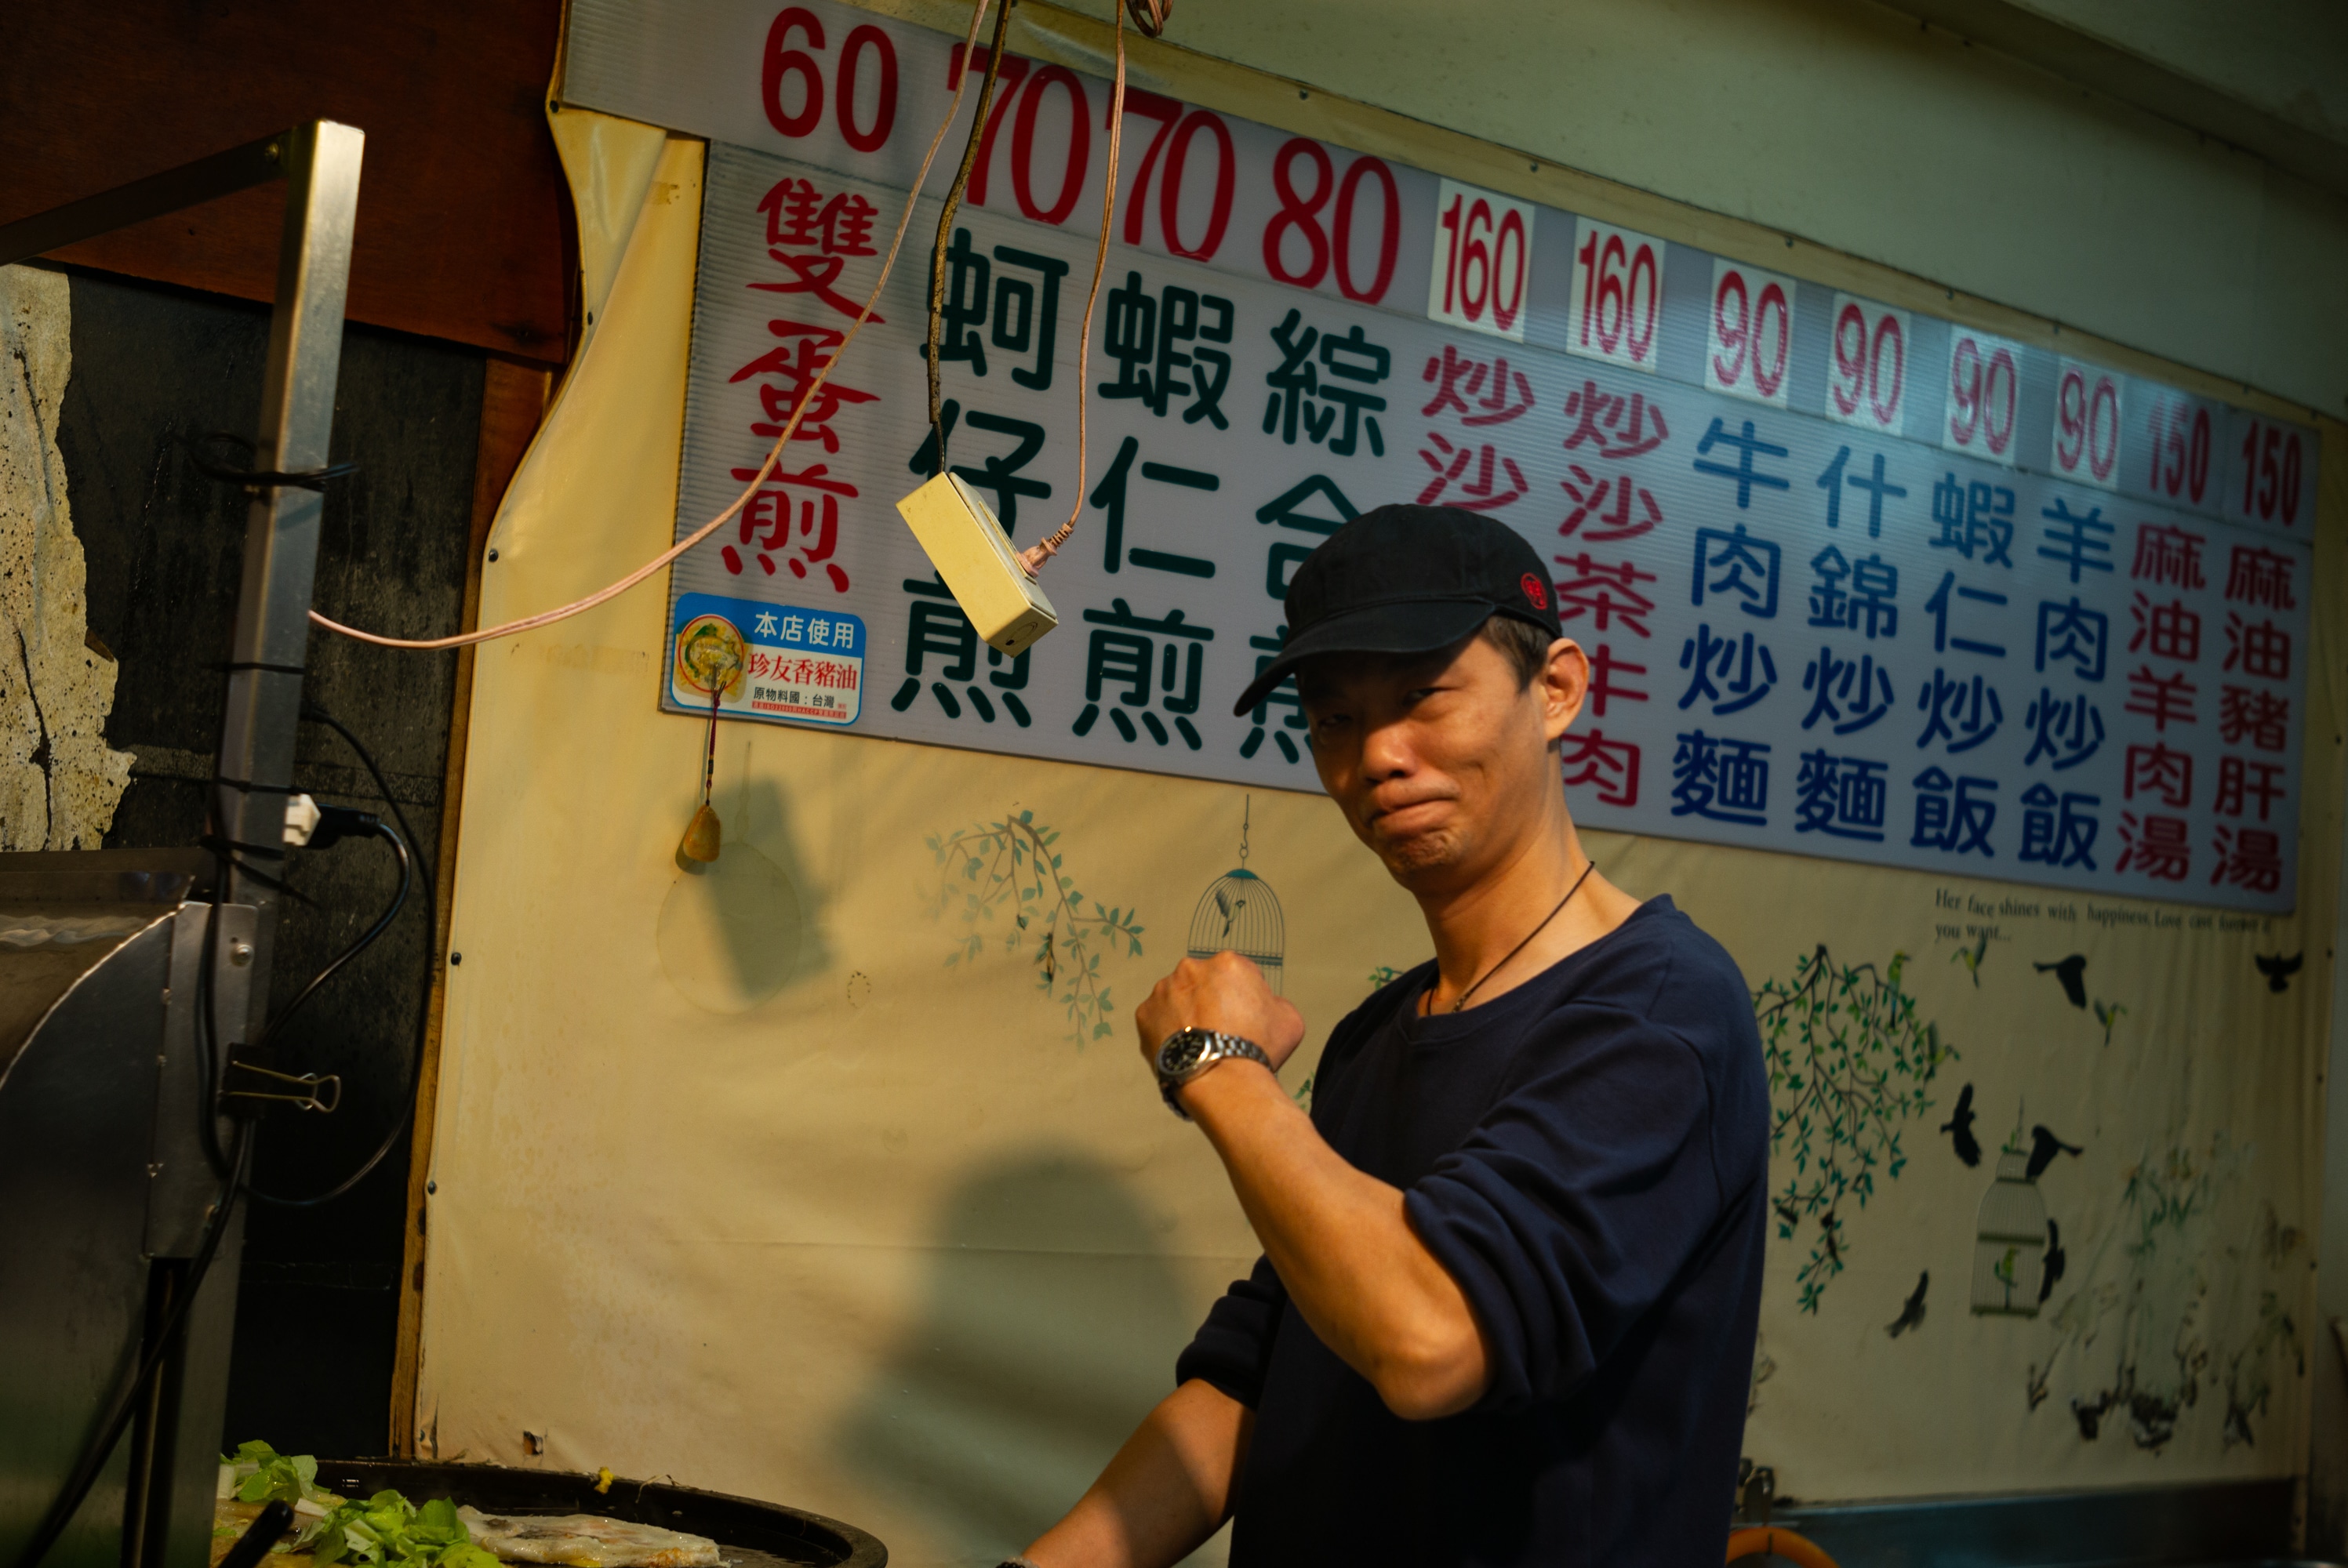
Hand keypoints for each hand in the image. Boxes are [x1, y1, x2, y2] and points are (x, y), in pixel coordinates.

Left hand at [1135, 951, 1306, 1073]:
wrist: (1222, 1082)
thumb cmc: (1256, 1050)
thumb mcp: (1289, 1018)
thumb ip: (1273, 1001)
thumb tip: (1265, 1004)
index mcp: (1228, 963)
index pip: (1236, 973)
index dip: (1242, 997)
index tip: (1242, 1016)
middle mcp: (1191, 969)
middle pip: (1203, 983)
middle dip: (1210, 1001)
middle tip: (1220, 1031)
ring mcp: (1164, 991)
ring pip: (1176, 999)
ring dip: (1186, 1014)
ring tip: (1199, 1044)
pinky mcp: (1144, 1014)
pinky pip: (1157, 1019)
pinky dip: (1166, 1031)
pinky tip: (1183, 1049)